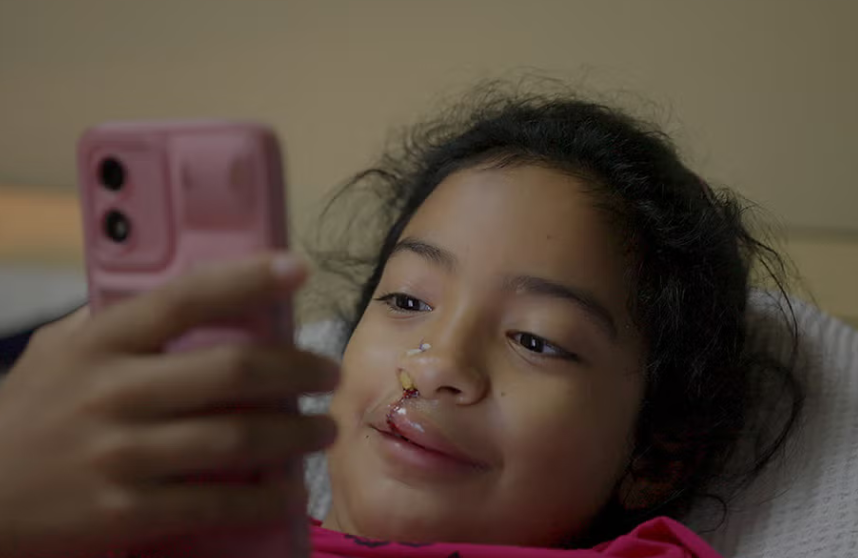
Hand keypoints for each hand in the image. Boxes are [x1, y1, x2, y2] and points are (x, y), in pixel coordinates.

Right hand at [0, 253, 338, 557]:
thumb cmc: (27, 414)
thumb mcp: (58, 350)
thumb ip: (114, 319)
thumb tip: (182, 294)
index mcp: (103, 342)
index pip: (187, 297)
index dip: (248, 278)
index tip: (296, 269)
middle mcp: (116, 391)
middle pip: (234, 371)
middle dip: (298, 370)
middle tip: (328, 374)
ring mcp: (122, 454)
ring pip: (237, 437)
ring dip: (296, 434)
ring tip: (324, 429)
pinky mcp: (126, 510)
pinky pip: (215, 502)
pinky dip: (262, 497)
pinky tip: (287, 489)